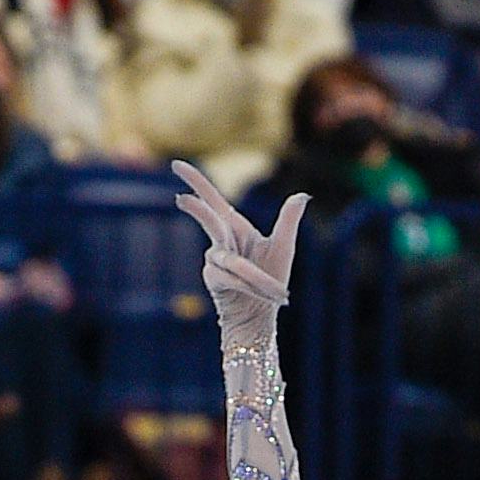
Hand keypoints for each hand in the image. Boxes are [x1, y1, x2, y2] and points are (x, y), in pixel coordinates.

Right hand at [170, 160, 300, 320]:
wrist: (259, 314)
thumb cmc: (270, 279)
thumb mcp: (283, 247)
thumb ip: (288, 220)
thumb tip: (303, 195)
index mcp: (235, 227)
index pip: (212, 200)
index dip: (196, 182)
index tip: (176, 164)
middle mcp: (222, 241)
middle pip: (208, 219)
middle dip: (196, 209)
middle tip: (180, 199)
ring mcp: (214, 260)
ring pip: (231, 260)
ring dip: (255, 276)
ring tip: (278, 292)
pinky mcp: (213, 279)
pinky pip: (233, 278)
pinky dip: (252, 286)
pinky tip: (267, 296)